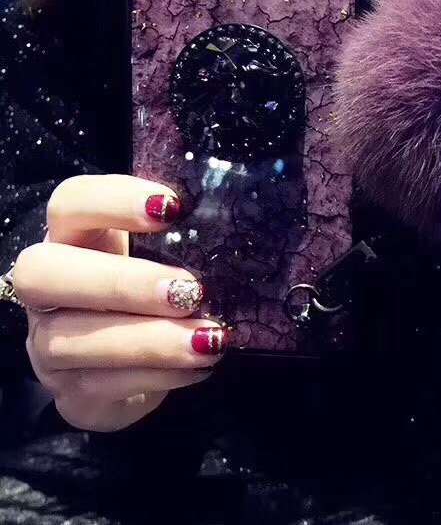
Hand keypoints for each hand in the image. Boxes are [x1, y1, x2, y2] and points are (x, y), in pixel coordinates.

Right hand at [13, 175, 225, 431]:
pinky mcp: (70, 393)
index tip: (173, 207)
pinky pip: (103, 387)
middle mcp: (44, 288)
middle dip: (122, 281)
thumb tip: (244, 222)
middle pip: (43, 273)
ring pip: (72, 340)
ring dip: (151, 339)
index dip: (112, 200)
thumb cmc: (152, 291)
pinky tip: (201, 365)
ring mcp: (46, 345)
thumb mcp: (163, 256)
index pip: (68, 203)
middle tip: (191, 290)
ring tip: (210, 338)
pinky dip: (160, 374)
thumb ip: (185, 237)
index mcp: (72, 237)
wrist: (128, 366)